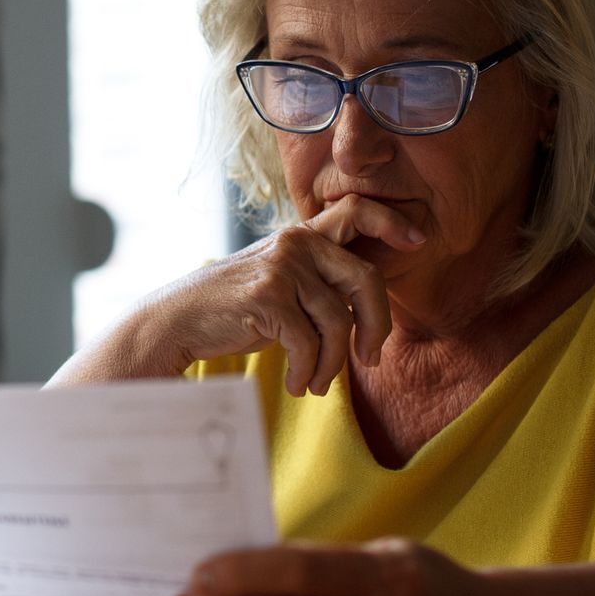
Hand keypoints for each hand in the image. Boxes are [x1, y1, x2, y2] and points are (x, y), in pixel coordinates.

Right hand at [54, 194, 420, 394]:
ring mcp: (282, 267)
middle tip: (371, 359)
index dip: (391, 221)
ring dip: (332, 364)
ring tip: (317, 384)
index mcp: (300, 235)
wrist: (176, 321)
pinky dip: (309, 372)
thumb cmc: (232, 310)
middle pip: (366, 279)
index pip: (356, 210)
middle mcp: (295, 243)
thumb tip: (369, 314)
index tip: (418, 241)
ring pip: (338, 322)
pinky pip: (310, 343)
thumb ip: (318, 284)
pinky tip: (297, 385)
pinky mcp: (268, 297)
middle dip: (377, 326)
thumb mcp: (278, 285)